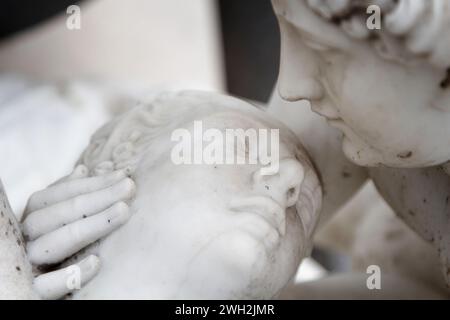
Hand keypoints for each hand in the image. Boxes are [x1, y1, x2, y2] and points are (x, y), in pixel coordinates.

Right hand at [21, 164, 135, 298]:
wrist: (54, 291)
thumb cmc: (66, 254)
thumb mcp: (66, 223)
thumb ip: (74, 199)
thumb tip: (85, 169)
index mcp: (32, 221)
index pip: (56, 195)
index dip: (91, 183)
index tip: (124, 175)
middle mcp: (26, 241)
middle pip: (56, 214)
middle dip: (97, 197)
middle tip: (130, 187)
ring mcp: (28, 267)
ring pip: (51, 244)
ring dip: (90, 226)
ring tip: (123, 212)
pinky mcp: (33, 295)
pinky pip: (44, 287)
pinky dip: (69, 275)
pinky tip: (97, 262)